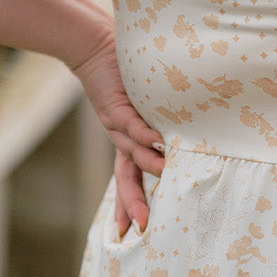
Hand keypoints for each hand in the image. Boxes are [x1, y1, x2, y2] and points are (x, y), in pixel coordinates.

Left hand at [69, 28, 163, 233]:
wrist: (93, 47)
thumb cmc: (123, 74)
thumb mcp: (142, 103)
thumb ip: (159, 119)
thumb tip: (182, 135)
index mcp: (126, 141)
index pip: (129, 178)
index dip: (130, 203)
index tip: (134, 229)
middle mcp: (119, 138)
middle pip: (126, 176)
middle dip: (133, 202)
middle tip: (142, 226)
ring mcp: (117, 124)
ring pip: (131, 152)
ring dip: (149, 165)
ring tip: (168, 177)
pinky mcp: (116, 105)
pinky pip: (131, 123)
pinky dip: (144, 134)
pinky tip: (158, 142)